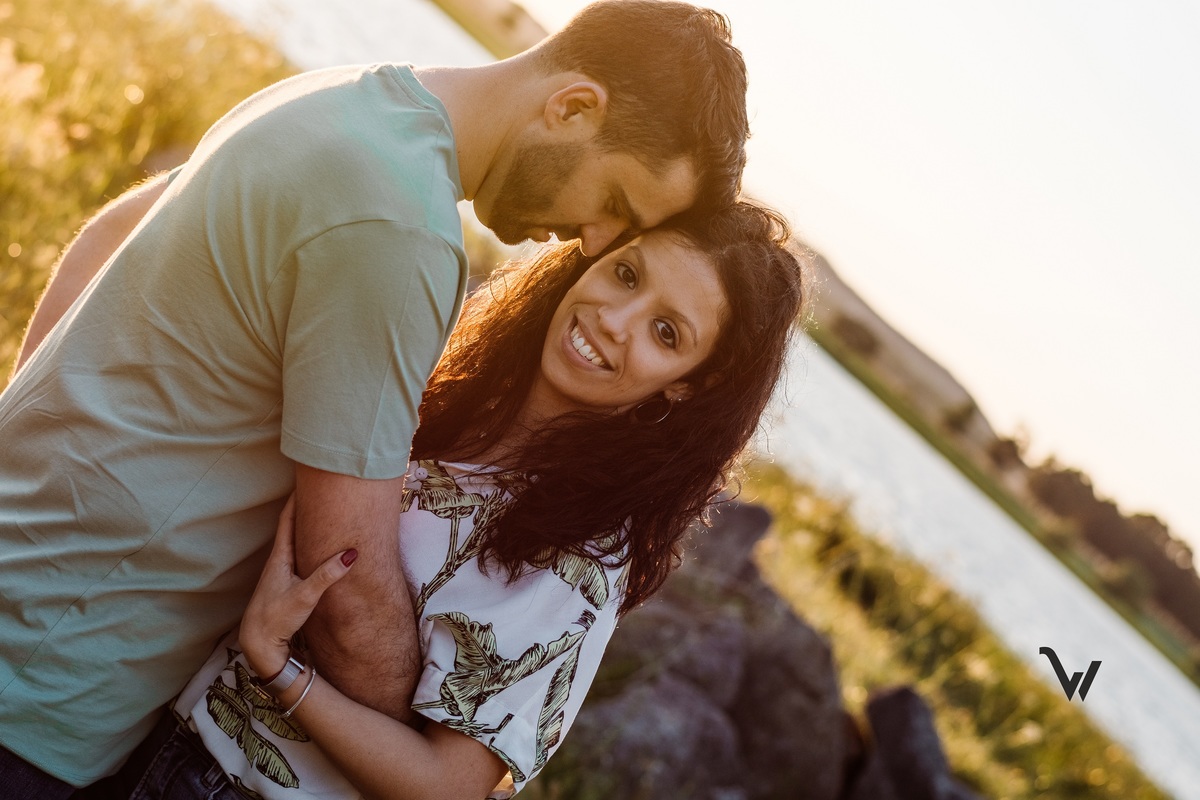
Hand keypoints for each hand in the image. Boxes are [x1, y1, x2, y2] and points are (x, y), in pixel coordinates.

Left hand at [240, 495, 357, 679]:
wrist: (258, 644)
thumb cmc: (276, 618)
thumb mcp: (305, 596)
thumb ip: (327, 575)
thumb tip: (352, 554)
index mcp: (280, 558)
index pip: (288, 520)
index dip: (297, 500)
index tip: (307, 481)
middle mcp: (278, 561)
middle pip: (292, 527)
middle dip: (304, 509)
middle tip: (319, 493)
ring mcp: (280, 573)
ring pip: (295, 542)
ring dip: (306, 527)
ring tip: (320, 515)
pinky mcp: (285, 584)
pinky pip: (298, 555)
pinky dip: (307, 545)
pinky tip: (316, 550)